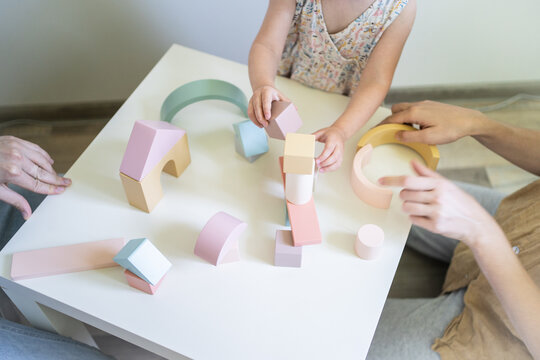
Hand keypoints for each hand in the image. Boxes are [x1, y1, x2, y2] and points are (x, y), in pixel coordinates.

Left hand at [0, 136, 70, 218]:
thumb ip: (15, 200)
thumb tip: (27, 213)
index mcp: (13, 173)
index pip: (39, 184)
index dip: (51, 189)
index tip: (61, 190)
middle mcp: (18, 159)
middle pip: (44, 172)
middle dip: (57, 179)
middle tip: (67, 182)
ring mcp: (18, 148)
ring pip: (43, 160)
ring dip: (51, 168)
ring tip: (57, 175)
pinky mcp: (16, 141)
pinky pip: (36, 149)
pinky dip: (44, 156)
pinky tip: (49, 161)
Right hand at [247, 85, 289, 127]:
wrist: (263, 88)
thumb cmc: (274, 94)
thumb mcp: (281, 96)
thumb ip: (287, 102)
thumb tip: (295, 109)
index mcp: (267, 91)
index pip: (265, 100)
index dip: (266, 109)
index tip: (268, 117)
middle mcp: (258, 94)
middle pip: (257, 106)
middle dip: (260, 117)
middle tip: (266, 125)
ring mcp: (252, 98)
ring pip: (251, 110)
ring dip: (256, 120)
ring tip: (262, 126)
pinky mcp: (250, 103)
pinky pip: (249, 113)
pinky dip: (253, 120)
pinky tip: (259, 125)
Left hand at [313, 126, 346, 172]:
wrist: (340, 133)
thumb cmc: (331, 133)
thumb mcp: (321, 132)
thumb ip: (314, 136)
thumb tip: (306, 139)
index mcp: (333, 139)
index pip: (329, 149)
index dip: (323, 156)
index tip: (317, 160)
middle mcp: (338, 146)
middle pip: (333, 157)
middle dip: (325, 163)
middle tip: (317, 165)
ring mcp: (341, 152)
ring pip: (337, 162)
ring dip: (329, 168)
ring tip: (321, 170)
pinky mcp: (341, 156)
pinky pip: (338, 164)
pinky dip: (332, 169)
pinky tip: (326, 169)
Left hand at [378, 159, 498, 247]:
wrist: (476, 223)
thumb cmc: (459, 202)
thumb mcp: (446, 184)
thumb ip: (427, 174)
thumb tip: (412, 162)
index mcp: (439, 184)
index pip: (408, 180)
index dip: (392, 180)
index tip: (380, 181)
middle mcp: (437, 197)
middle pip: (405, 194)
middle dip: (406, 196)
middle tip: (416, 197)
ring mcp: (436, 212)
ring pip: (407, 208)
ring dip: (409, 207)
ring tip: (420, 207)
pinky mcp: (435, 226)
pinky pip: (413, 220)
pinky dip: (415, 218)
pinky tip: (426, 216)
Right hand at [380, 100, 486, 144]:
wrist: (469, 120)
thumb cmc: (452, 129)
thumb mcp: (429, 138)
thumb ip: (410, 136)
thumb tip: (396, 135)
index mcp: (415, 113)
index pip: (392, 119)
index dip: (381, 125)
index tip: (373, 130)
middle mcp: (417, 105)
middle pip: (396, 110)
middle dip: (391, 120)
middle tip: (391, 132)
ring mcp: (424, 104)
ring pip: (405, 108)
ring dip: (402, 119)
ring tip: (408, 132)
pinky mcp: (430, 105)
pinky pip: (414, 109)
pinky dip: (411, 117)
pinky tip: (419, 127)